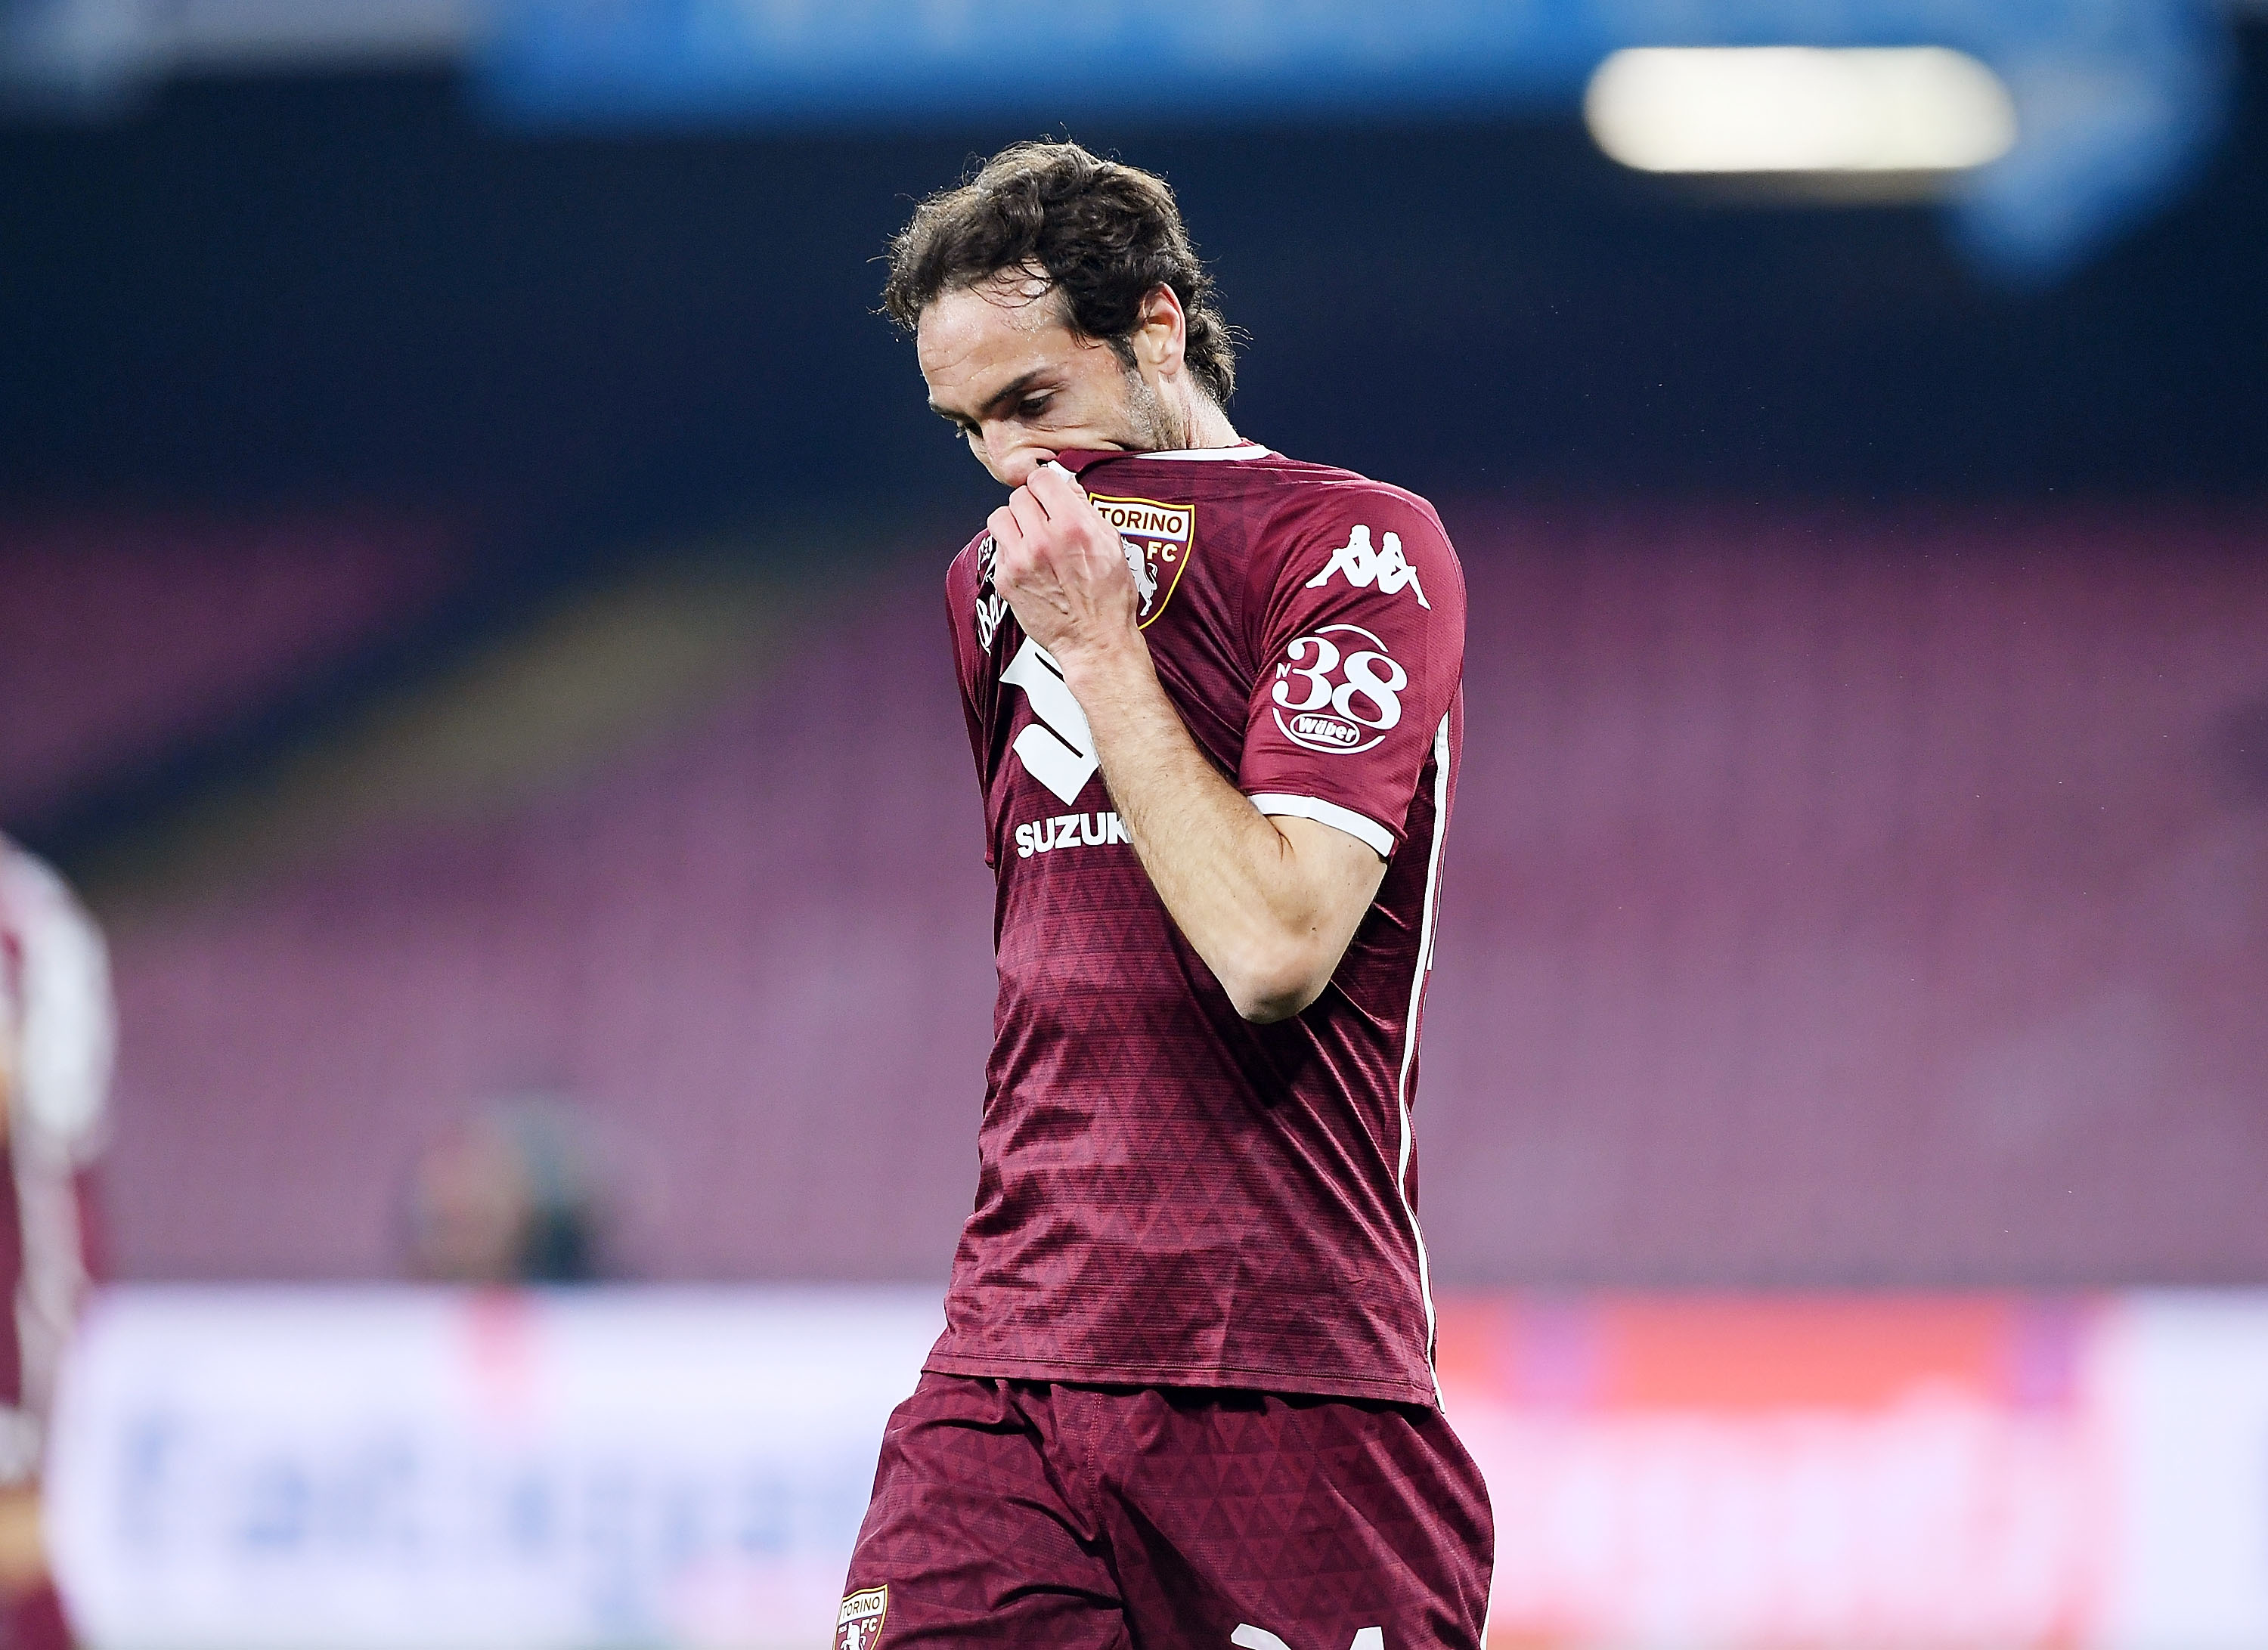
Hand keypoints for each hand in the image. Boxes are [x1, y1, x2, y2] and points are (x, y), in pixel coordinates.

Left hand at [988, 464, 1141, 669]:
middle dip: (1032, 504)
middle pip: (1018, 497)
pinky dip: (1010, 549)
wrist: (1095, 642)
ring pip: (999, 517)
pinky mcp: (1005, 580)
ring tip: (1028, 535)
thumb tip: (1066, 487)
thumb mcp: (1112, 544)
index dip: (1046, 485)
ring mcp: (1019, 561)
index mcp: (1072, 526)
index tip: (1049, 493)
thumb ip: (1085, 510)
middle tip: (1042, 518)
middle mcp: (1042, 540)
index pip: (1041, 478)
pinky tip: (1028, 561)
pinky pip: (997, 548)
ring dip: (1014, 523)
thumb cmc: (1109, 599)